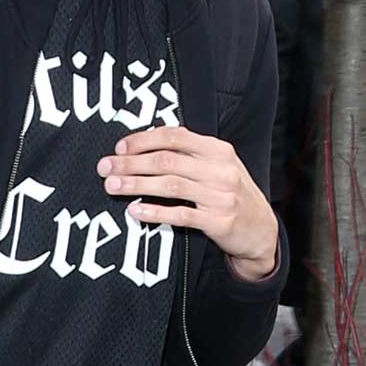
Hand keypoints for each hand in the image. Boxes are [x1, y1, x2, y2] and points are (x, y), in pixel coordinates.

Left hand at [99, 127, 279, 280]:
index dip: (144, 140)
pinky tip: (134, 211)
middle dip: (131, 163)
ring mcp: (221, 196)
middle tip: (105, 167)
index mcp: (218, 150)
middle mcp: (221, 170)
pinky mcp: (218, 222)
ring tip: (111, 186)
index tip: (119, 147)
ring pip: (170, 185)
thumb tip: (145, 140)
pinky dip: (155, 212)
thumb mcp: (218, 166)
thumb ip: (189, 154)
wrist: (261, 229)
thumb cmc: (230, 193)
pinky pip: (181, 215)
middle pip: (167, 161)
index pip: (176, 136)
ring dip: (136, 185)